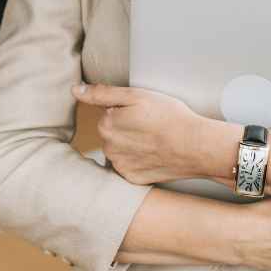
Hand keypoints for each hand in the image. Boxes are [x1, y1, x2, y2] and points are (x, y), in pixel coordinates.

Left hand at [72, 83, 207, 183]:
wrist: (194, 147)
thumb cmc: (169, 116)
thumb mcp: (136, 95)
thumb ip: (102, 93)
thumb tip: (75, 91)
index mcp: (106, 124)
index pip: (108, 113)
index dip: (126, 110)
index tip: (143, 112)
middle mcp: (108, 148)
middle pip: (112, 132)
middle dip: (127, 128)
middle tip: (151, 125)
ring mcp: (120, 165)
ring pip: (120, 150)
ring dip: (131, 145)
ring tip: (154, 140)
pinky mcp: (132, 179)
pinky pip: (129, 166)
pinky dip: (138, 160)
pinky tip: (154, 154)